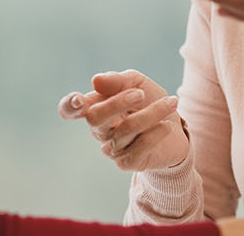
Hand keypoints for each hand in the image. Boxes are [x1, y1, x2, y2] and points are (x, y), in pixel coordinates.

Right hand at [57, 70, 188, 171]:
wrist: (175, 129)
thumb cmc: (149, 102)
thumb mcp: (136, 82)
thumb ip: (117, 80)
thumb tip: (95, 80)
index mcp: (95, 107)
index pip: (69, 109)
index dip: (68, 106)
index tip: (78, 101)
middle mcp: (99, 130)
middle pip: (96, 117)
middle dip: (119, 102)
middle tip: (141, 93)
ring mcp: (112, 148)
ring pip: (127, 128)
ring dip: (152, 112)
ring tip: (171, 102)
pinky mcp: (127, 162)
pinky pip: (140, 145)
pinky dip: (157, 132)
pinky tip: (167, 126)